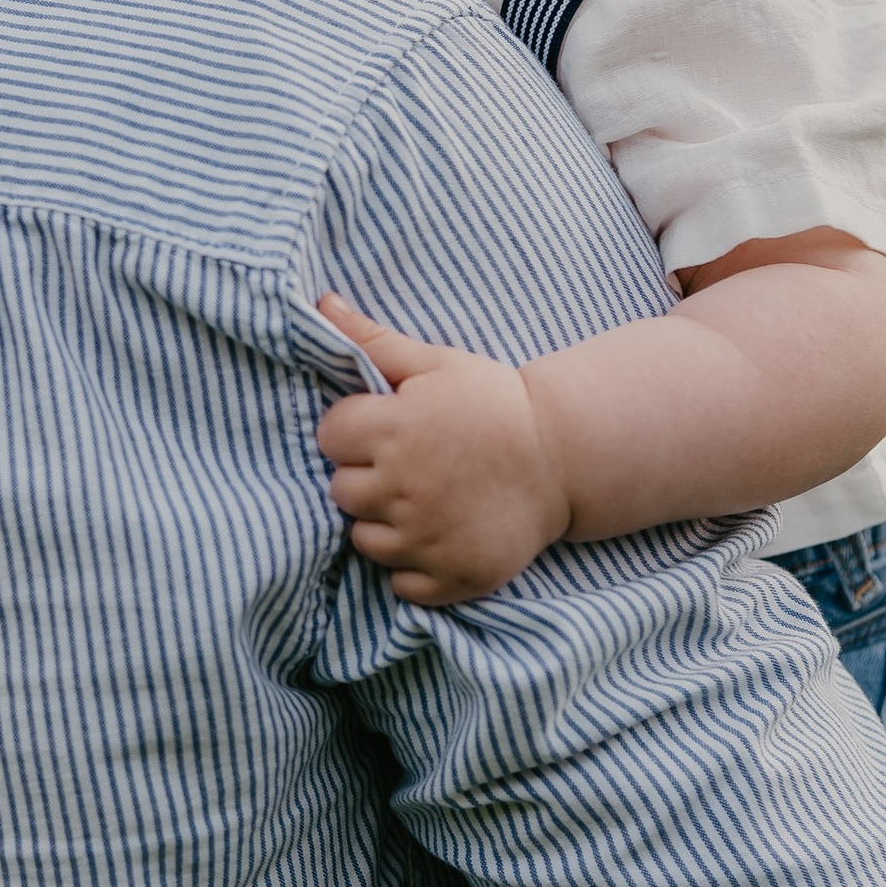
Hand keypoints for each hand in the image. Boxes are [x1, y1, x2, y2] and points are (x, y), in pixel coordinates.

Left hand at [314, 296, 572, 604]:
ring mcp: (426, 538)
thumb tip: (321, 304)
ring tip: (424, 500)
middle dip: (364, 477)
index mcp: (392, 430)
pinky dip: (414, 566)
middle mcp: (401, 488)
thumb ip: (373, 340)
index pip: (329, 436)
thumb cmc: (494, 402)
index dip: (352, 430)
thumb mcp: (437, 362)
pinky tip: (440, 536)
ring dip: (385, 524)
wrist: (564, 455)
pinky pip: (401, 582)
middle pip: (341, 491)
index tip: (384, 427)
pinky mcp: (451, 576)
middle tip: (408, 465)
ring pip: (364, 539)